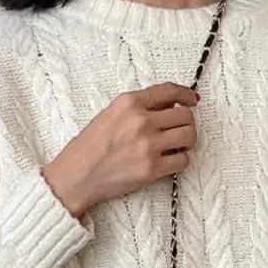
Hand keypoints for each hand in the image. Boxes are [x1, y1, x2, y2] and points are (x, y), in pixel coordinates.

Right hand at [41, 82, 198, 217]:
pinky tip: (171, 161)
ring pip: (188, 136)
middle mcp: (141, 121)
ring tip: (179, 146)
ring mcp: (147, 145)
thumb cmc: (89, 148)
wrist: (76, 177)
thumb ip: (138, 108)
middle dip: (188, 122)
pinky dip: (181, 161)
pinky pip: (183, 160)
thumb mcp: (110, 114)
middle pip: (184, 115)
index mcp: (129, 102)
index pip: (169, 91)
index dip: (186, 94)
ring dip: (188, 141)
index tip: (192, 100)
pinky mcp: (152, 169)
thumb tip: (168, 106)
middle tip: (182, 130)